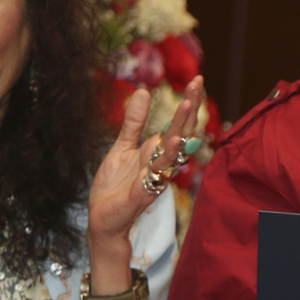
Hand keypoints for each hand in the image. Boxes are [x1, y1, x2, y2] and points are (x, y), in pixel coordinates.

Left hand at [86, 76, 203, 292]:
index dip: (188, 104)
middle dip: (190, 109)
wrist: (102, 219)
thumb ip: (134, 122)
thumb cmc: (115, 186)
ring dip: (180, 130)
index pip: (178, 125)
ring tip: (187, 105)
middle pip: (182, 134)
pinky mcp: (141, 194)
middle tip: (197, 83)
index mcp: (157, 152)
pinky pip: (156, 175)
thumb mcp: (122, 147)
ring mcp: (154, 179)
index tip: (196, 80)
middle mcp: (161, 165)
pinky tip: (170, 142)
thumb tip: (143, 91)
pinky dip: (164, 159)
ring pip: (173, 153)